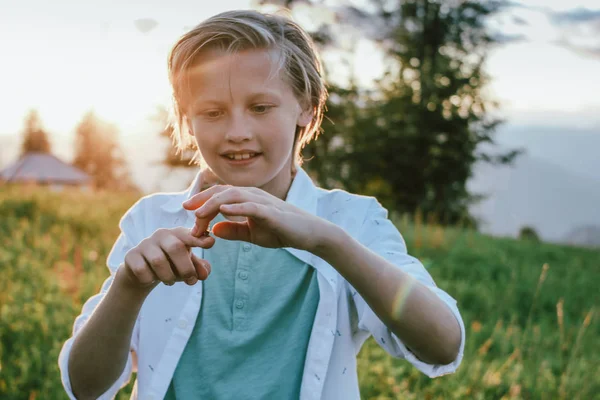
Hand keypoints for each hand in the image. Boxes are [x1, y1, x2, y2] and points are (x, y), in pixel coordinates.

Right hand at [117, 227, 214, 293]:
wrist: (141, 273)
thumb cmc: (170, 265)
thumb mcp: (187, 266)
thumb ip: (198, 268)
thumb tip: (204, 274)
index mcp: (178, 234)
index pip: (189, 234)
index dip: (199, 238)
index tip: (211, 243)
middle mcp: (161, 235)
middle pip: (176, 248)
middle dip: (185, 268)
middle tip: (191, 281)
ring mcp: (145, 244)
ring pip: (158, 261)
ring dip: (168, 276)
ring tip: (170, 282)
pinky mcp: (131, 256)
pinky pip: (142, 270)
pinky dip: (149, 279)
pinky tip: (151, 280)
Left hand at [182, 185, 326, 251]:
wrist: (308, 234)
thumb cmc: (281, 231)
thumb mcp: (252, 234)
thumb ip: (233, 231)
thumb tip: (213, 230)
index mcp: (247, 199)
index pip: (219, 196)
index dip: (202, 202)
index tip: (187, 215)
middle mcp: (252, 195)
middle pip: (222, 192)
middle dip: (202, 201)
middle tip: (187, 213)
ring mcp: (262, 201)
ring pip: (233, 195)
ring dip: (213, 204)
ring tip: (199, 214)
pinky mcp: (272, 211)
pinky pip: (251, 206)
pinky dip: (236, 207)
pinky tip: (223, 211)